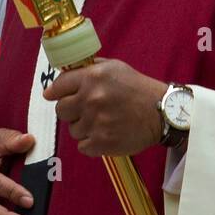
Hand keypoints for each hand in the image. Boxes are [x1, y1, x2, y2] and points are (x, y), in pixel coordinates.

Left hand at [42, 58, 166, 156]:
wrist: (161, 112)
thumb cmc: (137, 88)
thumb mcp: (114, 67)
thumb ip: (88, 69)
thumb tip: (63, 74)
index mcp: (92, 78)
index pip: (58, 86)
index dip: (55, 92)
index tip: (53, 96)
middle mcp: (91, 99)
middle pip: (61, 110)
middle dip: (70, 111)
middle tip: (86, 110)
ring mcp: (96, 122)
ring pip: (72, 130)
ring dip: (83, 128)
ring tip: (102, 122)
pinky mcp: (102, 143)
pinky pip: (83, 146)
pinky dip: (92, 143)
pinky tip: (105, 134)